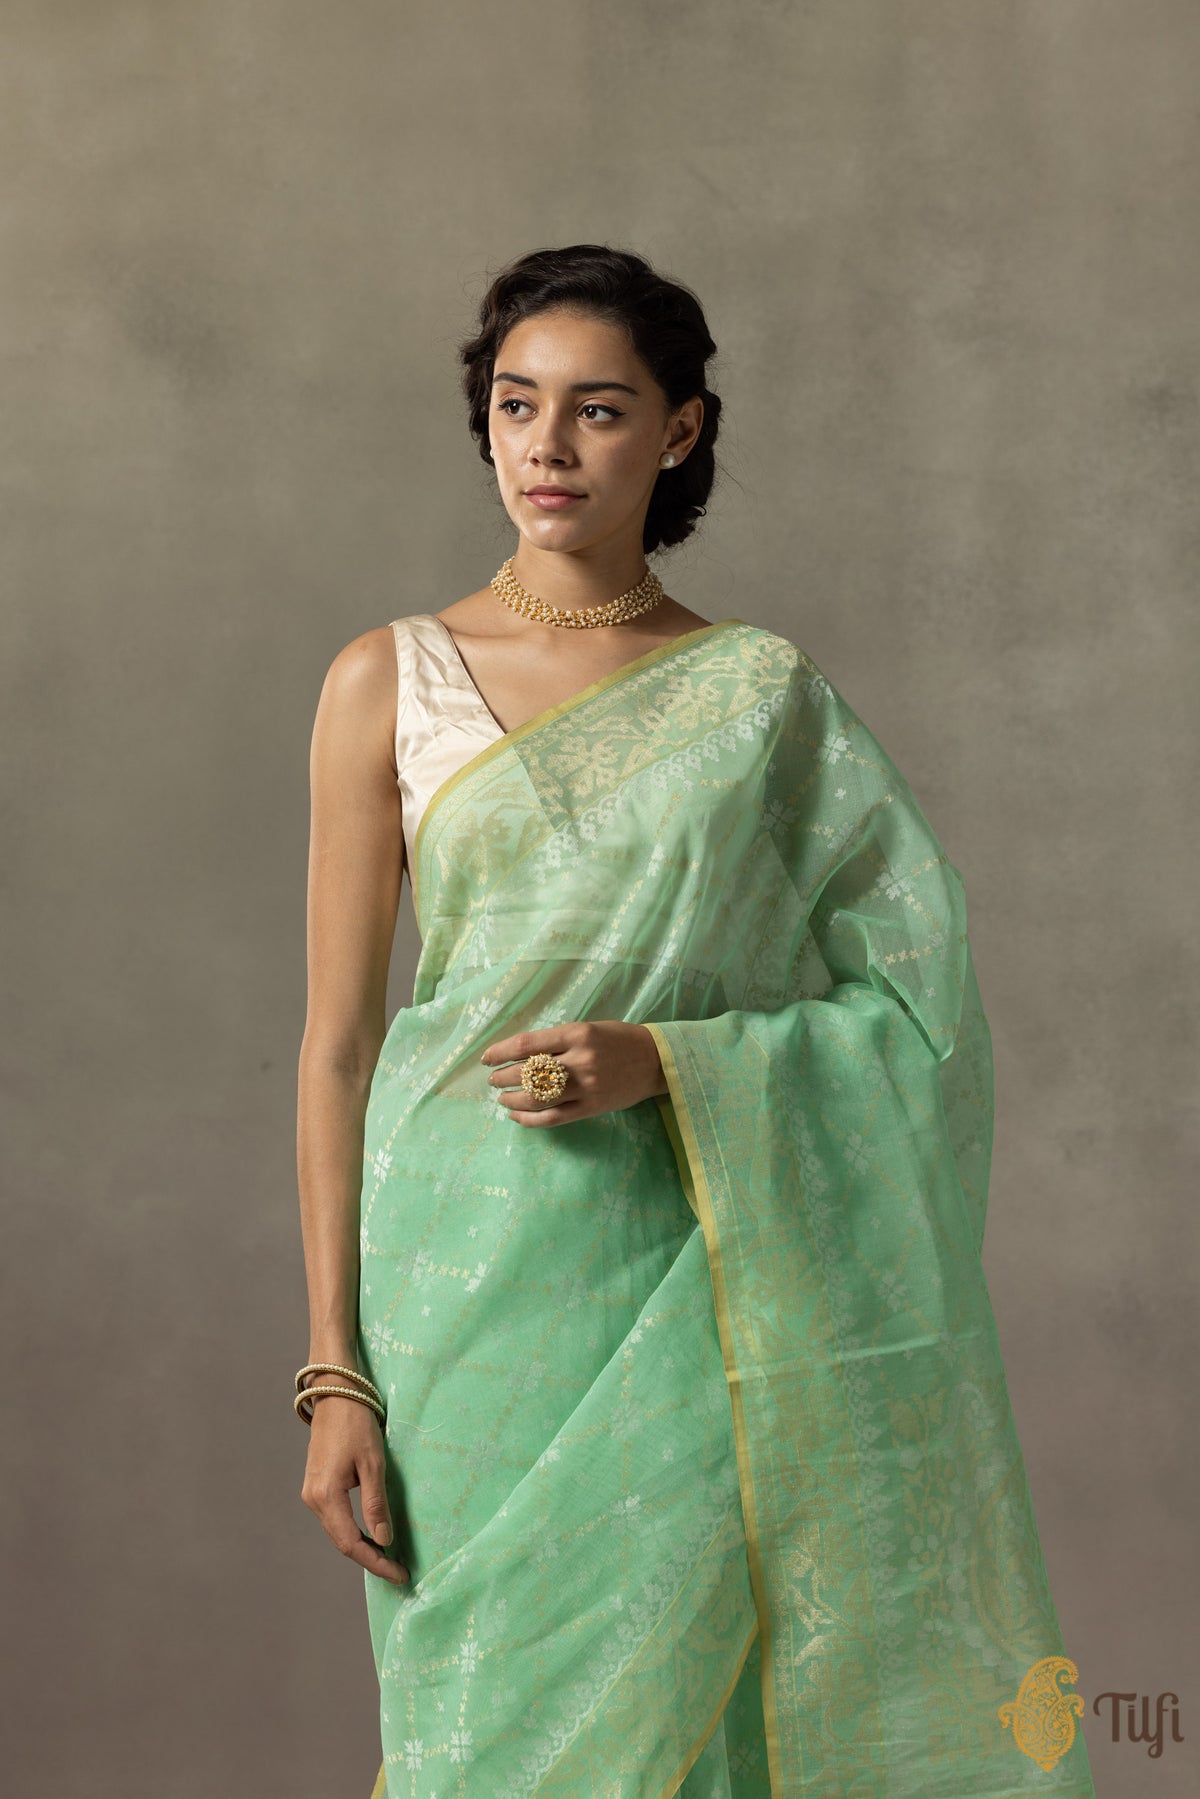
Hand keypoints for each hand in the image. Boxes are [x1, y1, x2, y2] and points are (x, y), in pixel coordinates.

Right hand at [300, 1387, 409, 1585]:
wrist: (335, 1393)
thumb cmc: (356, 1424)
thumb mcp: (373, 1463)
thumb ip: (375, 1503)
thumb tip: (384, 1540)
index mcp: (326, 1496)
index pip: (351, 1544)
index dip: (376, 1563)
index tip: (400, 1574)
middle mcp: (313, 1500)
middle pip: (342, 1542)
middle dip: (371, 1559)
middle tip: (399, 1571)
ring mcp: (312, 1493)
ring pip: (337, 1532)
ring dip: (362, 1547)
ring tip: (389, 1557)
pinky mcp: (316, 1486)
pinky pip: (335, 1518)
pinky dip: (353, 1531)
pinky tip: (371, 1535)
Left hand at [479, 1020, 667, 1125]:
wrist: (655, 1061)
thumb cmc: (617, 1039)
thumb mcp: (587, 1029)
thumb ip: (556, 1041)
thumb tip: (516, 1055)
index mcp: (577, 1034)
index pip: (527, 1044)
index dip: (500, 1052)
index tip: (486, 1058)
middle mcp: (580, 1060)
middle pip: (528, 1073)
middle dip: (503, 1078)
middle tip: (493, 1079)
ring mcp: (586, 1087)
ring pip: (537, 1099)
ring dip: (512, 1100)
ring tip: (502, 1098)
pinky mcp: (592, 1108)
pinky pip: (553, 1118)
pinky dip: (529, 1120)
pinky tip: (516, 1116)